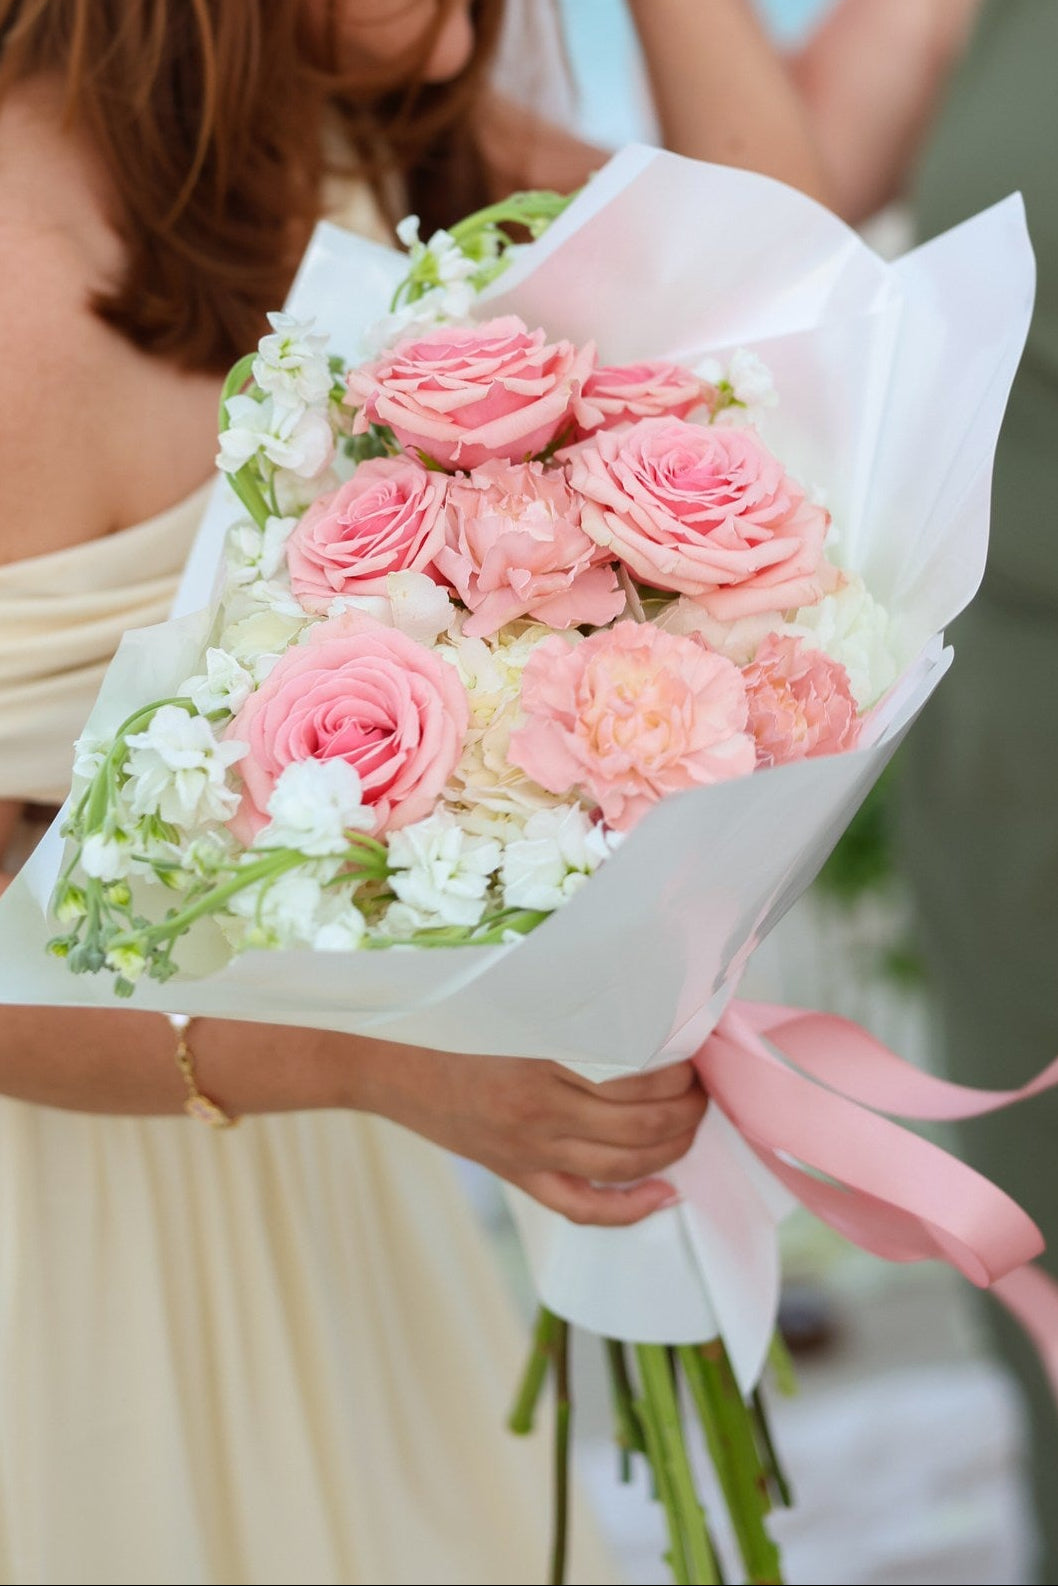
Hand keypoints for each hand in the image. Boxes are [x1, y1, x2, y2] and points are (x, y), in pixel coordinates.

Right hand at [362, 1046, 706, 1226]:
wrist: (389, 1061)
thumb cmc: (454, 1021)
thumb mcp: (517, 1006)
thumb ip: (576, 1014)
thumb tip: (648, 1016)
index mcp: (541, 1061)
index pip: (637, 1078)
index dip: (680, 1069)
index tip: (696, 1050)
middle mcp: (539, 1113)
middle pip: (642, 1126)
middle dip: (689, 1109)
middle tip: (704, 1086)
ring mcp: (530, 1152)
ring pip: (626, 1165)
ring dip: (675, 1147)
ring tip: (693, 1122)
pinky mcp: (519, 1176)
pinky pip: (585, 1208)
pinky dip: (633, 1209)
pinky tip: (666, 1195)